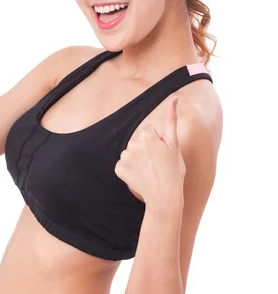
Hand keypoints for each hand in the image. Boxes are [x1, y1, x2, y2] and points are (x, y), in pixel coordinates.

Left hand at [114, 97, 185, 212]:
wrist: (165, 196)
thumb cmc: (173, 170)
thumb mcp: (174, 144)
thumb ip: (172, 118)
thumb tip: (174, 98)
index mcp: (147, 136)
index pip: (147, 130)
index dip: (155, 141)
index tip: (161, 152)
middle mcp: (133, 144)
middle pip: (137, 141)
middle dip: (145, 148)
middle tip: (156, 163)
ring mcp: (125, 157)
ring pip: (130, 152)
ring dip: (136, 159)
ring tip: (148, 170)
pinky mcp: (119, 169)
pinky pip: (122, 164)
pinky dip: (128, 169)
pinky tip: (139, 175)